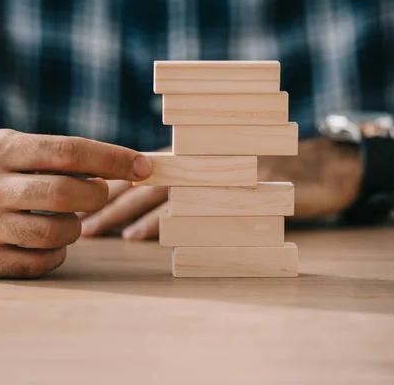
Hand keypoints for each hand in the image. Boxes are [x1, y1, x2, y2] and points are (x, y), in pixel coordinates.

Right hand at [0, 130, 151, 277]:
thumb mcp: (0, 147)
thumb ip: (50, 156)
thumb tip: (114, 170)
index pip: (68, 151)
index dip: (113, 158)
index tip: (145, 166)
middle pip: (67, 193)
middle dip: (98, 195)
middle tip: (100, 194)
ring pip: (57, 233)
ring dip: (76, 228)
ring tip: (68, 219)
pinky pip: (38, 263)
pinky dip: (57, 254)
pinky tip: (49, 243)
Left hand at [77, 139, 362, 239]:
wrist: (316, 169)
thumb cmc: (266, 174)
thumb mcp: (223, 176)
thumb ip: (189, 183)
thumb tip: (149, 209)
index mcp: (190, 155)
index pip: (139, 170)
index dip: (109, 185)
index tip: (80, 200)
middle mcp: (195, 160)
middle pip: (138, 181)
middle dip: (104, 202)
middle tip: (77, 220)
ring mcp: (210, 175)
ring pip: (153, 195)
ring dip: (121, 215)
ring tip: (94, 230)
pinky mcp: (226, 193)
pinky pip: (184, 209)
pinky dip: (157, 223)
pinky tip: (135, 237)